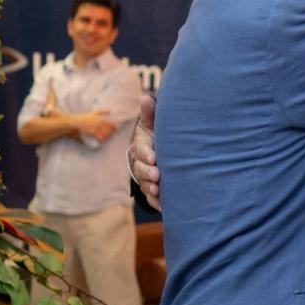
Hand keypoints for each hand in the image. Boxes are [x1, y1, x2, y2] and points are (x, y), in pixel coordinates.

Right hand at [74, 111, 117, 140]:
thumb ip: (103, 111)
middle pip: (109, 130)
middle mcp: (100, 124)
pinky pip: (100, 137)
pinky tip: (103, 139)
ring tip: (108, 137)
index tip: (116, 129)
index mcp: (101, 119)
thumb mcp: (95, 112)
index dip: (114, 128)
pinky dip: (103, 138)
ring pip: (106, 134)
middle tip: (112, 134)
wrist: (77, 122)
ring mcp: (96, 128)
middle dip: (112, 133)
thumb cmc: (86, 117)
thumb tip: (110, 110)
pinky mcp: (93, 133)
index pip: (111, 125)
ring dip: (108, 136)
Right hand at [128, 95, 160, 210]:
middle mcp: (140, 163)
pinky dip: (158, 202)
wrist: (159, 152)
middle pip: (140, 169)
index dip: (146, 154)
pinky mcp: (153, 189)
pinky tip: (165, 206)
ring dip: (151, 188)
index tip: (154, 157)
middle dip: (148, 173)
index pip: (141, 150)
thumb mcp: (153, 124)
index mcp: (141, 146)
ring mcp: (146, 177)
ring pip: (145, 184)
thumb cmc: (158, 135)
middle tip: (157, 175)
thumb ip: (150, 113)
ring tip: (159, 190)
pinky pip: (153, 198)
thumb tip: (145, 97)